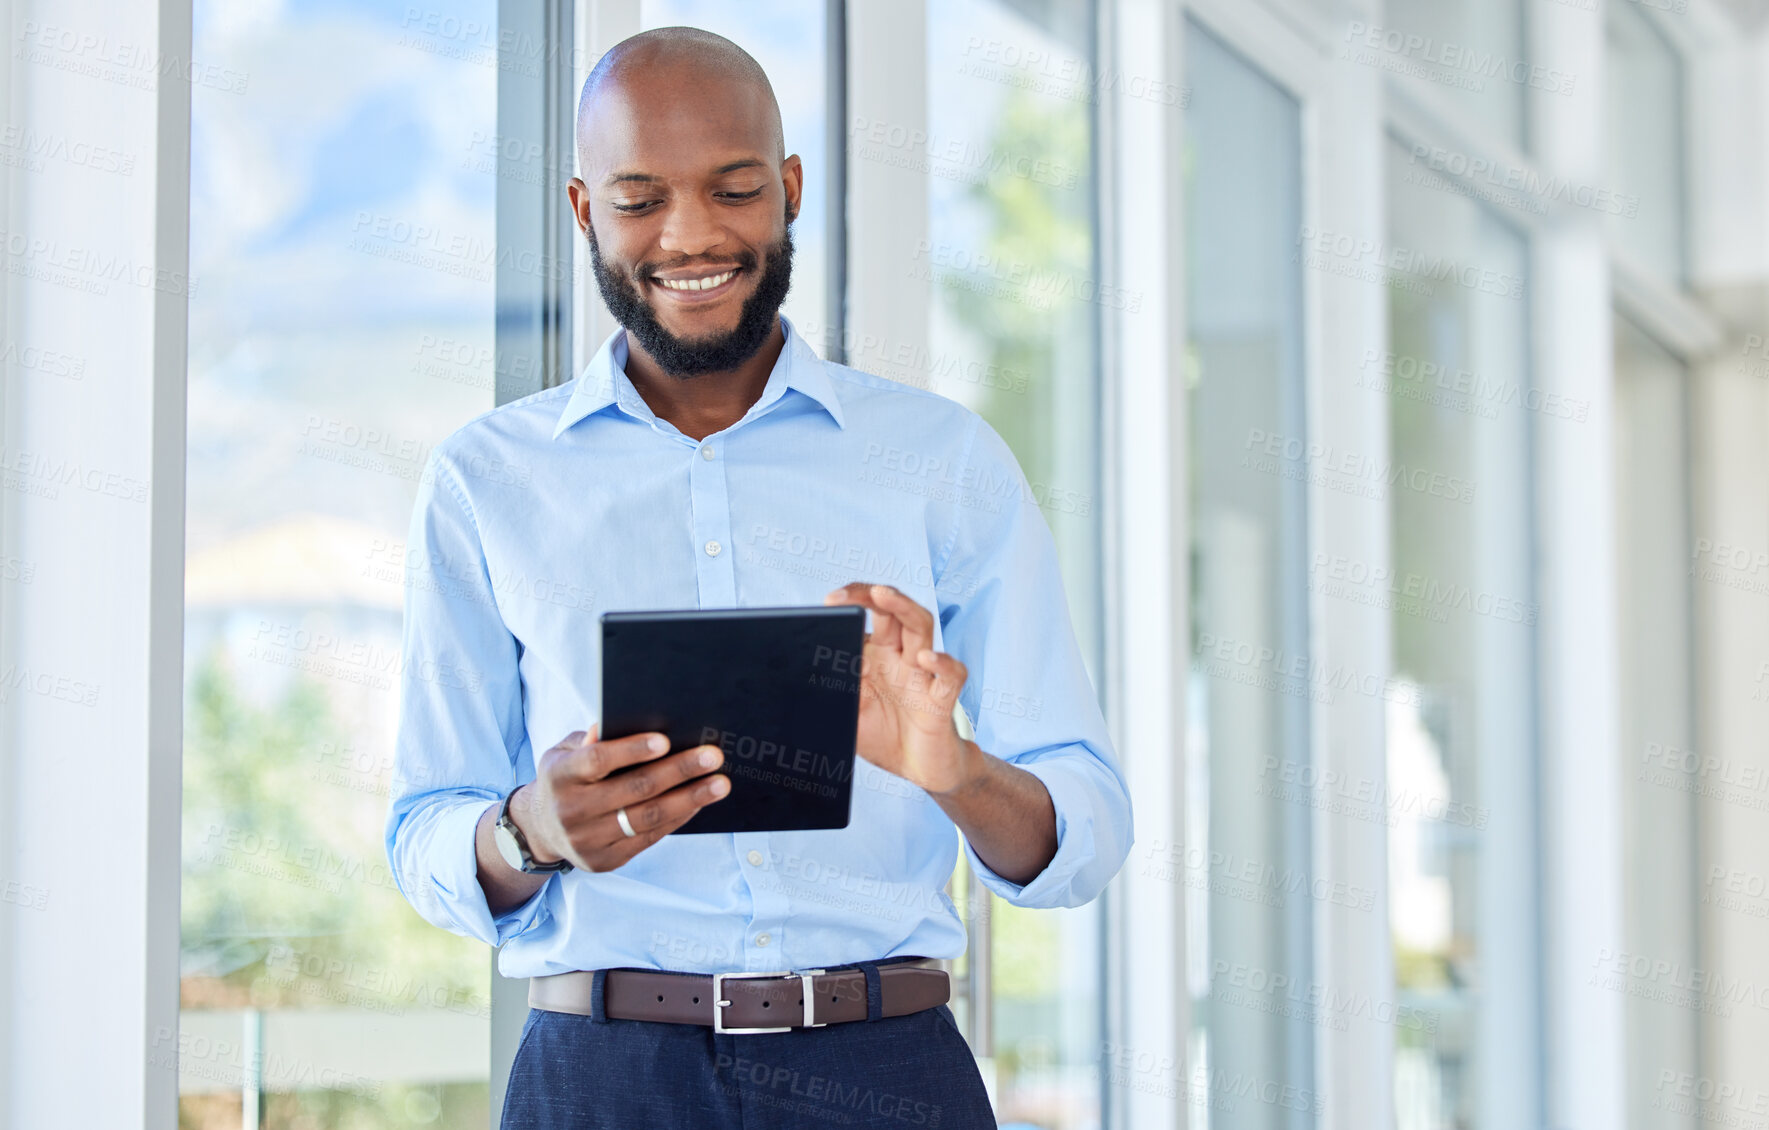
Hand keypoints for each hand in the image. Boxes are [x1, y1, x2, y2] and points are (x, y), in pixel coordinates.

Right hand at [510, 723, 729, 871]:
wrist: (540, 829)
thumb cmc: (565, 778)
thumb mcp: (565, 752)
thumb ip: (590, 740)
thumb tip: (615, 724)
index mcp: (559, 776)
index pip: (597, 760)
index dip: (631, 750)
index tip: (666, 740)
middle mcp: (570, 811)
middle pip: (633, 790)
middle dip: (678, 771)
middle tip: (712, 757)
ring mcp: (587, 840)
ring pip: (647, 818)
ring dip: (689, 799)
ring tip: (719, 783)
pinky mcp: (605, 860)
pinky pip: (649, 838)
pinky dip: (677, 819)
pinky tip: (698, 803)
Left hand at [824, 582, 982, 796]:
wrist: (920, 770)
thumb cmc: (885, 735)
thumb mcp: (848, 713)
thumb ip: (832, 692)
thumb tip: (806, 673)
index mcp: (878, 655)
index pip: (870, 614)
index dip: (853, 601)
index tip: (828, 602)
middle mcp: (901, 657)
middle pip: (894, 610)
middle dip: (872, 595)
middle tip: (844, 597)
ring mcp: (923, 675)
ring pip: (921, 627)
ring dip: (903, 607)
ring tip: (884, 596)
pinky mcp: (941, 700)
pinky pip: (950, 675)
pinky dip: (942, 663)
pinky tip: (926, 658)